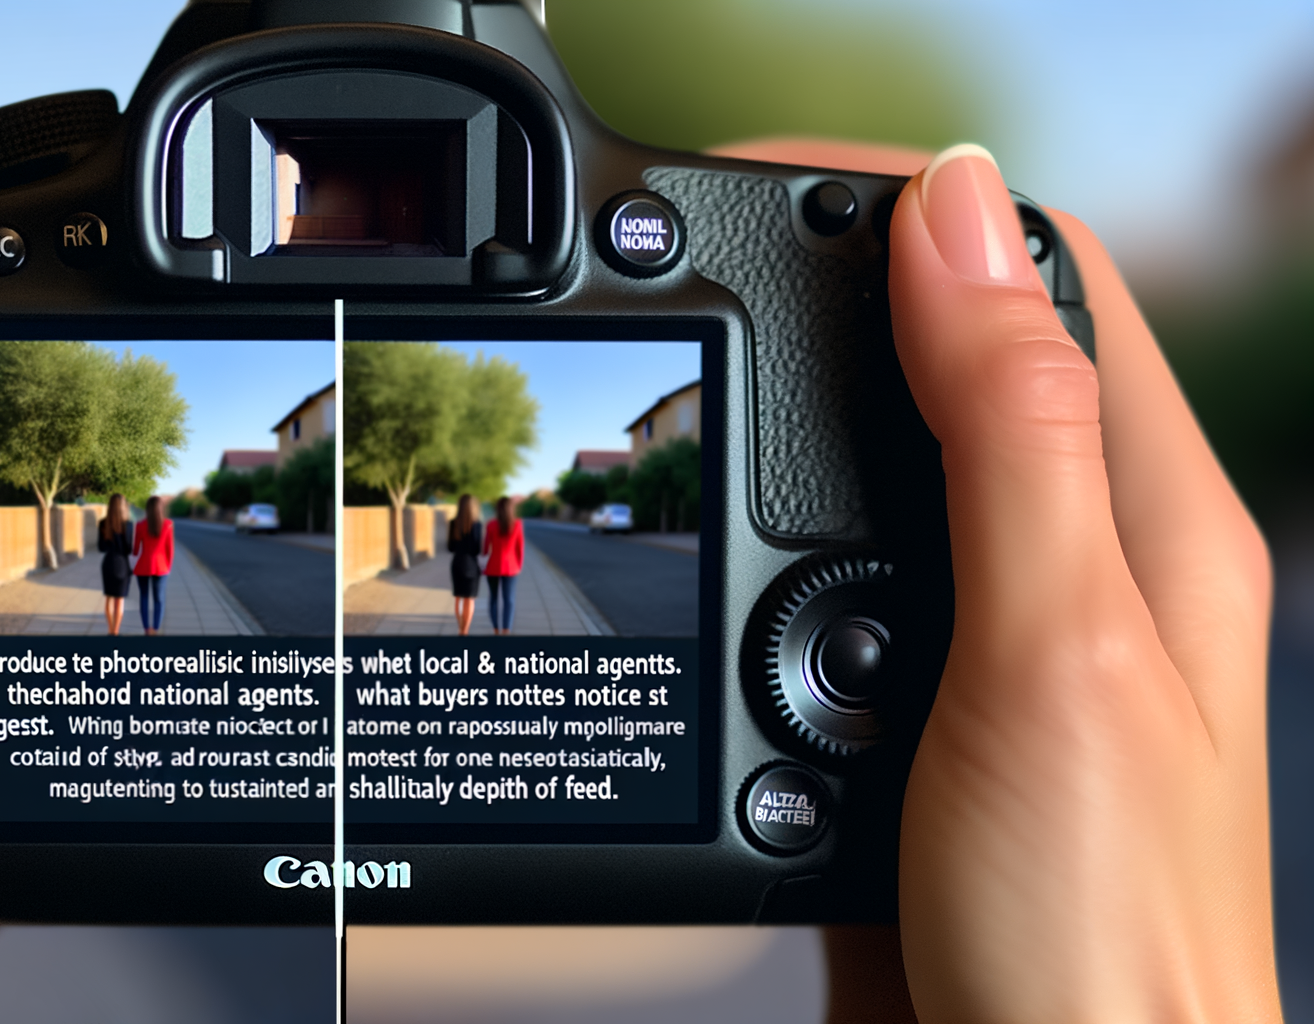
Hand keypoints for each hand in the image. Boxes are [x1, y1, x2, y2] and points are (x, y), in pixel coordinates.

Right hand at [710, 139, 1280, 1020]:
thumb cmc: (1101, 943)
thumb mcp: (1049, 649)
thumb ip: (1009, 429)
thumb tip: (953, 212)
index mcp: (1150, 518)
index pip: (1044, 270)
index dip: (917, 200)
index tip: (770, 184)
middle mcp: (1081, 562)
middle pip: (962, 344)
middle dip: (833, 282)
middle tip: (702, 266)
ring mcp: (995, 637)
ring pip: (886, 453)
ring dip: (790, 400)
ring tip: (692, 375)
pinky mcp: (911, 710)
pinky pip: (835, 573)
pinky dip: (764, 530)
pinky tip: (715, 546)